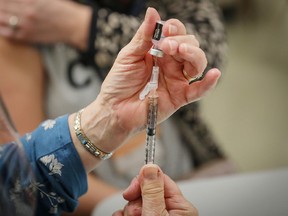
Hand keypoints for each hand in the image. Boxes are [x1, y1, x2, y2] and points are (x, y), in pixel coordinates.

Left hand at [0, 0, 90, 49]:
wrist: (75, 26)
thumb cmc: (64, 10)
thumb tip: (22, 0)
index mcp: (31, 0)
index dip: (2, 1)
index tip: (1, 2)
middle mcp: (26, 12)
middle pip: (2, 7)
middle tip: (0, 8)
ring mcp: (27, 25)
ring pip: (3, 19)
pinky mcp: (29, 36)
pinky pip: (10, 34)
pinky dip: (2, 30)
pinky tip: (0, 27)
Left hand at [94, 7, 220, 134]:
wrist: (114, 108)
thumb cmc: (119, 82)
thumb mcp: (129, 55)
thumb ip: (144, 36)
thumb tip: (152, 11)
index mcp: (159, 51)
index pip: (176, 33)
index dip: (175, 29)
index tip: (165, 30)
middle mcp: (171, 63)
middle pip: (190, 45)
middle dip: (182, 41)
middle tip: (167, 45)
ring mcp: (177, 79)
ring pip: (197, 63)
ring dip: (194, 54)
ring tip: (181, 51)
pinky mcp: (179, 97)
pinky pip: (198, 91)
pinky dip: (208, 83)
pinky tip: (214, 74)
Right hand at [113, 164, 197, 215]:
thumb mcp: (156, 215)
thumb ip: (153, 191)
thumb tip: (150, 167)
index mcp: (180, 207)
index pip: (161, 179)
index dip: (144, 180)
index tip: (132, 189)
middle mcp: (169, 210)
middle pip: (146, 190)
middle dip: (135, 200)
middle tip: (136, 213)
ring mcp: (156, 215)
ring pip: (136, 201)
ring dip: (128, 211)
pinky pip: (129, 211)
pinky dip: (123, 215)